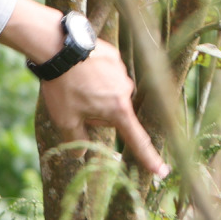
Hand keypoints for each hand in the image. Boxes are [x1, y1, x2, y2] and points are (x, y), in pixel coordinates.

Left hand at [0, 0, 167, 178]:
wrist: (59, 48)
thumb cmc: (63, 86)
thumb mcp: (65, 119)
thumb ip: (75, 140)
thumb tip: (80, 156)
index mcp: (118, 110)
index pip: (136, 140)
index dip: (149, 158)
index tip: (162, 171)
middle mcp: (126, 91)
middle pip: (113, 112)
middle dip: (96, 112)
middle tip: (73, 101)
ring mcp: (122, 72)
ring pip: (109, 92)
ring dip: (94, 92)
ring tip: (73, 82)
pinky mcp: (115, 57)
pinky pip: (105, 72)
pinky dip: (93, 74)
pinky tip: (79, 67)